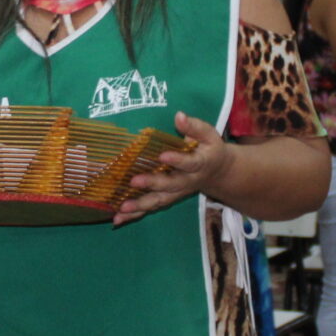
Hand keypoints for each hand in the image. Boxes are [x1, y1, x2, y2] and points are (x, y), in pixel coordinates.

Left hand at [115, 113, 233, 224]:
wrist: (218, 172)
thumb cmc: (209, 148)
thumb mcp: (208, 134)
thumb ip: (194, 126)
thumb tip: (179, 116)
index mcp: (200, 164)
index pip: (190, 163)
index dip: (178, 160)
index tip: (163, 156)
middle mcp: (188, 181)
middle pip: (171, 185)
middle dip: (153, 184)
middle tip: (134, 181)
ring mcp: (177, 193)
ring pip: (159, 201)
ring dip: (140, 206)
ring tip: (122, 208)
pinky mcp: (168, 198)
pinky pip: (151, 208)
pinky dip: (135, 215)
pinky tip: (118, 219)